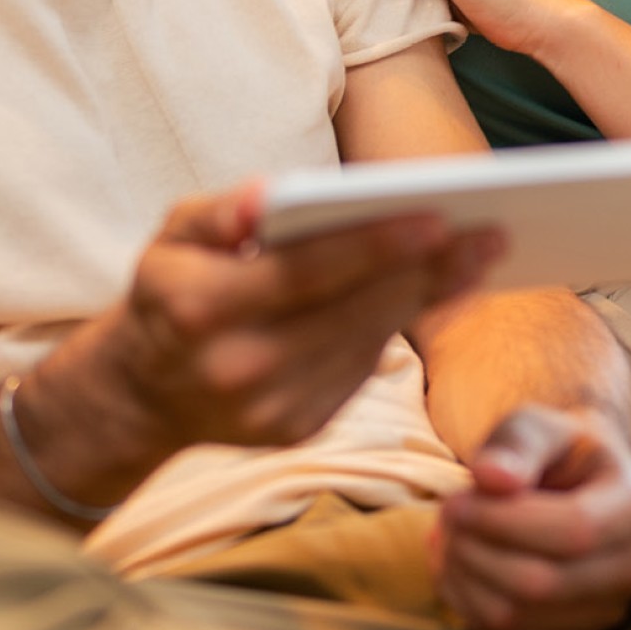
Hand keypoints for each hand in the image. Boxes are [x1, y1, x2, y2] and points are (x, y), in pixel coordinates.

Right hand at [108, 182, 501, 450]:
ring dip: (427, 297)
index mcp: (202, 309)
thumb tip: (265, 198)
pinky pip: (361, 370)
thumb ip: (216, 214)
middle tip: (488, 230)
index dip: (374, 247)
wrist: (142, 396)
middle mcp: (239, 368)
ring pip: (368, 342)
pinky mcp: (298, 430)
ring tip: (475, 255)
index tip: (437, 218)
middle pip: (351, 310)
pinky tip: (433, 291)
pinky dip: (397, 327)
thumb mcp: (170, 241)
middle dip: (426, 269)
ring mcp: (272, 408)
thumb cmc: (166, 295)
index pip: (303, 272)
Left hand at [434, 405, 630, 629]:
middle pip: (542, 583)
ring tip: (450, 534)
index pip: (575, 531)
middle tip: (447, 514)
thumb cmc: (555, 450)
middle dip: (476, 549)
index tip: (456, 501)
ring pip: (515, 615)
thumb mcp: (536, 425)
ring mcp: (610, 607)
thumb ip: (515, 443)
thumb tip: (491, 477)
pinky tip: (460, 561)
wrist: (575, 482)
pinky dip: (466, 598)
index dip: (503, 521)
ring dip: (464, 575)